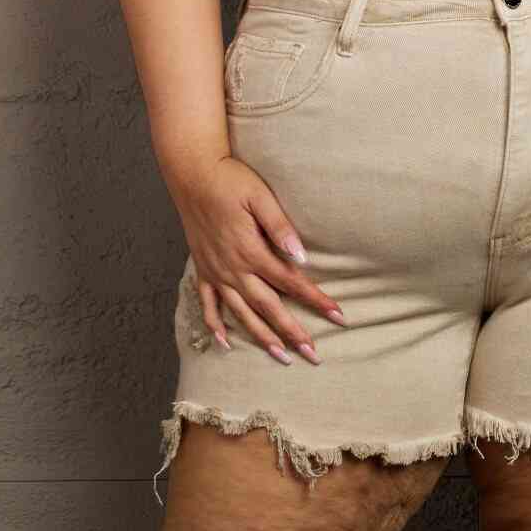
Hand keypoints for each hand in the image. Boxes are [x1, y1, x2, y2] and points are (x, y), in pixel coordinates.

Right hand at [167, 152, 345, 365]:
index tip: (339, 317)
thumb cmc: (230, 179)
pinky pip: (208, 305)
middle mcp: (233, 268)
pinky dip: (215, 326)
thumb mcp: (259, 196)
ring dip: (262, 338)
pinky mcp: (203, 271)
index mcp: (250, 250)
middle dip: (293, 332)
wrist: (191, 172)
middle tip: (314, 355)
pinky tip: (225, 344)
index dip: (316, 300)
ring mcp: (216, 273)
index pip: (291, 282)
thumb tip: (301, 257)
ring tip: (282, 358)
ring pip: (242, 313)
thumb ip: (280, 227)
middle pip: (269, 307)